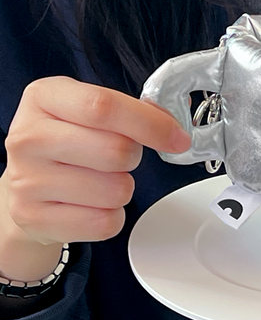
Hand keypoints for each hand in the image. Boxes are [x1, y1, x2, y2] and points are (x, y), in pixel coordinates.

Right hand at [3, 76, 189, 246]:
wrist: (24, 181)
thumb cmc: (65, 140)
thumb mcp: (85, 110)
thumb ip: (129, 111)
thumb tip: (171, 128)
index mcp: (44, 98)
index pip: (104, 107)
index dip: (150, 124)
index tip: (177, 138)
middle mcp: (28, 137)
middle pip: (116, 151)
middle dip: (134, 157)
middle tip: (121, 157)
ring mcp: (27, 181)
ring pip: (115, 190)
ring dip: (122, 188)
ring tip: (99, 180)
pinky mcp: (34, 218)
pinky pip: (104, 222)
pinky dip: (111, 216)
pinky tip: (92, 203)